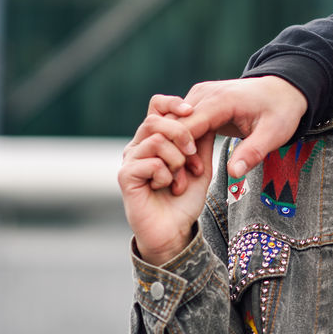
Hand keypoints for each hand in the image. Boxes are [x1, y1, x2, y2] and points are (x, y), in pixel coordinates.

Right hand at [118, 114, 214, 265]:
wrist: (175, 230)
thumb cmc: (186, 198)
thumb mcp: (201, 164)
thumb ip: (201, 140)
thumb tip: (207, 115)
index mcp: (156, 139)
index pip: (156, 106)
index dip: (172, 103)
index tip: (191, 111)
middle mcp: (139, 146)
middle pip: (155, 120)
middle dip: (181, 134)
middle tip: (192, 155)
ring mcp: (130, 160)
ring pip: (156, 141)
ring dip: (177, 160)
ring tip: (180, 179)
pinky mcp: (125, 176)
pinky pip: (150, 163)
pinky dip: (166, 175)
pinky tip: (167, 187)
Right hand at [147, 76, 307, 178]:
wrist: (283, 90)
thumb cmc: (280, 111)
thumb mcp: (273, 133)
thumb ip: (253, 152)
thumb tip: (234, 173)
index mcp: (220, 100)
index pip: (186, 126)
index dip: (183, 150)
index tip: (193, 172)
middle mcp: (204, 93)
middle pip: (173, 124)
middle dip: (175, 150)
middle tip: (186, 177)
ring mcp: (199, 94)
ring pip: (173, 122)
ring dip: (176, 146)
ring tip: (191, 171)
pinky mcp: (199, 100)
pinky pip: (181, 120)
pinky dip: (181, 140)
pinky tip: (192, 160)